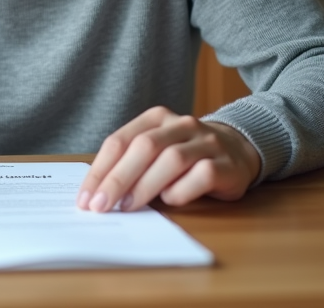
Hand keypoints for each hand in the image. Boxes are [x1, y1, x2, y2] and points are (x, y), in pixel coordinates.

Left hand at [77, 106, 260, 212]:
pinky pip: (201, 175)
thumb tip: (97, 195)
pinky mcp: (226, 164)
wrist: (238, 150)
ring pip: (171, 159)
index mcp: (156, 117)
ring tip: (128, 207)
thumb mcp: (156, 151)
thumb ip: (130, 164)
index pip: (119, 141)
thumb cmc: (185, 155)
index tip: (85, 199)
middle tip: (100, 207)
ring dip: (145, 186)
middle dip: (117, 179)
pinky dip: (181, 191)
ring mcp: (206, 142)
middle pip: (143, 148)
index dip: (100, 171)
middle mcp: (181, 124)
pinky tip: (170, 201)